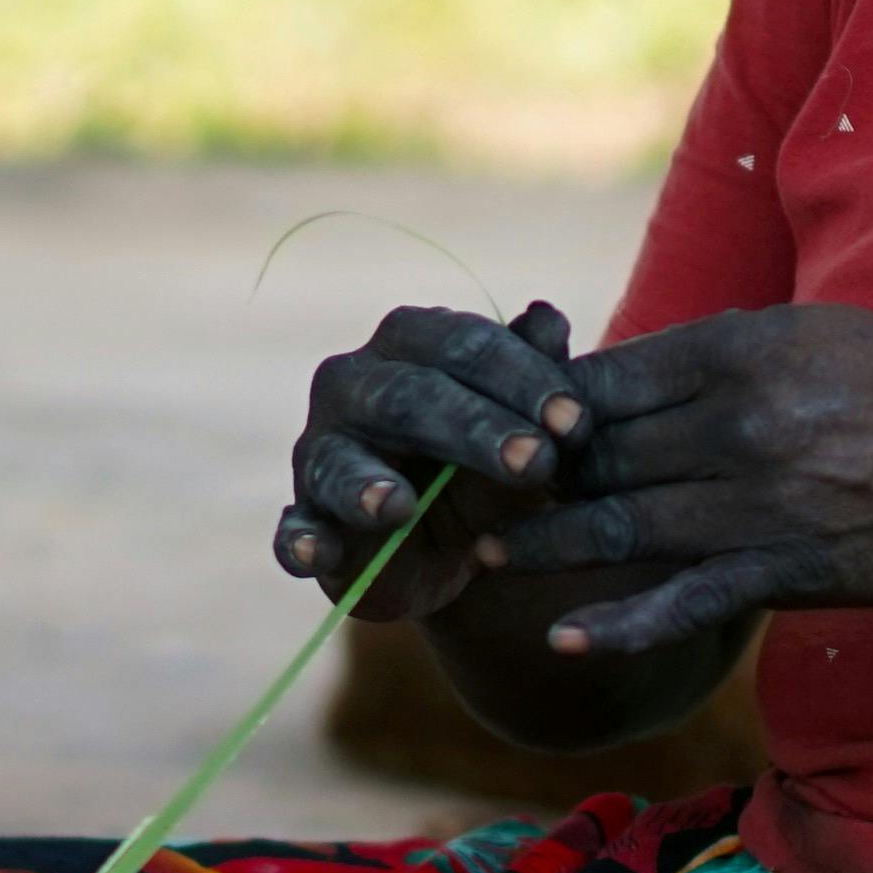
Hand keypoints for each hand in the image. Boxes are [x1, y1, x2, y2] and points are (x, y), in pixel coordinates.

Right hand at [272, 302, 586, 618]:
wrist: (446, 547)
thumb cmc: (482, 463)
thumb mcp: (520, 424)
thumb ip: (534, 373)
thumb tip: (548, 318)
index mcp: (409, 345)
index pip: (462, 343)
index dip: (521, 378)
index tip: (578, 422)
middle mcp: (353, 385)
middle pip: (407, 397)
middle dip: (473, 429)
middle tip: (535, 463)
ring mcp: (320, 453)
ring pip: (339, 461)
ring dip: (366, 485)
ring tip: (396, 507)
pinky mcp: (305, 519)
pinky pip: (294, 527)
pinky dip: (299, 541)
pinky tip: (316, 554)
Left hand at [481, 304, 872, 656]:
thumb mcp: (801, 335)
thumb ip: (710, 356)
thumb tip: (617, 375)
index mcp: (738, 353)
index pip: (608, 382)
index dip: (542, 408)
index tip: (498, 425)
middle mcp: (742, 423)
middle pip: (604, 454)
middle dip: (529, 477)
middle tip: (467, 495)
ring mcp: (764, 501)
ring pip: (627, 525)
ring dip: (548, 545)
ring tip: (490, 556)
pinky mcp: (790, 568)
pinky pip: (689, 600)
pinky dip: (624, 622)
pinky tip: (566, 635)